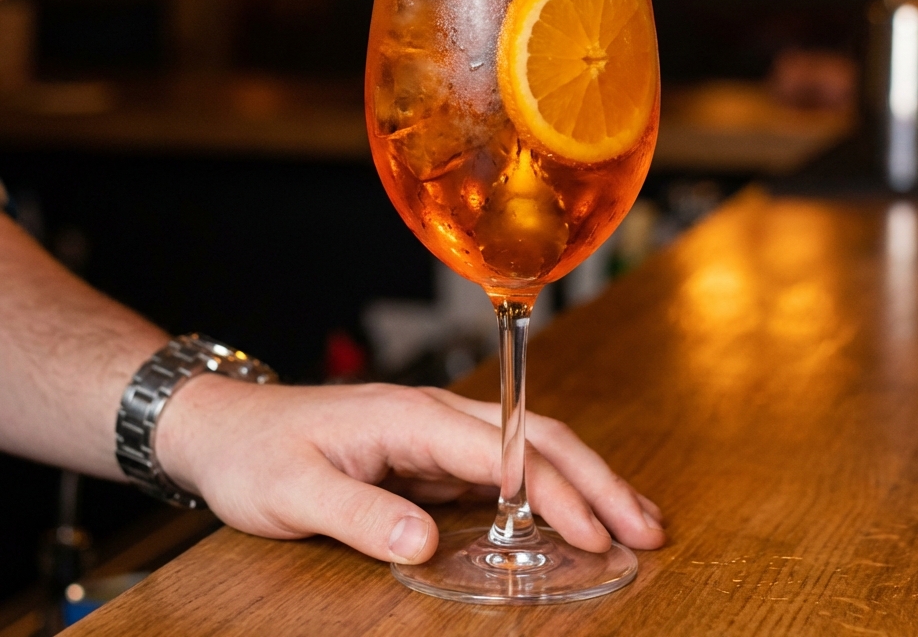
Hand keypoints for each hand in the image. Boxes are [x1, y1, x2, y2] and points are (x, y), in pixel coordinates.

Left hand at [156, 377, 664, 562]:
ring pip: (529, 450)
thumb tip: (426, 544)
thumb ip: (358, 514)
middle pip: (536, 436)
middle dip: (596, 478)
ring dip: (584, 482)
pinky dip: (549, 494)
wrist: (227, 427)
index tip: (596, 532)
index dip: (554, 490)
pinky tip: (571, 519)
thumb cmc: (256, 453)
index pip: (502, 449)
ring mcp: (437, 436)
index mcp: (412, 416)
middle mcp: (436, 417)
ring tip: (633, 520)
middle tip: (648, 525)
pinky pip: (503, 473)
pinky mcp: (432, 458)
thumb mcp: (292, 492)